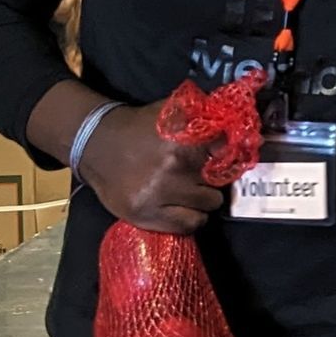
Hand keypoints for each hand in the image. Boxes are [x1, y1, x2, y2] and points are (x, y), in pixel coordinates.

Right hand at [77, 100, 221, 234]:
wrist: (96, 145)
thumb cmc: (140, 127)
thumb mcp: (174, 111)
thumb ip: (206, 116)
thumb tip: (239, 121)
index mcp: (185, 138)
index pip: (229, 151)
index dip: (231, 154)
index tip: (226, 156)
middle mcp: (175, 166)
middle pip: (221, 181)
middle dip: (214, 177)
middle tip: (200, 174)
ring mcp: (160, 193)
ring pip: (209, 205)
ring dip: (203, 199)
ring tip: (189, 191)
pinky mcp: (145, 215)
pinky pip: (188, 225)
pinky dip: (191, 218)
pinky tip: (182, 207)